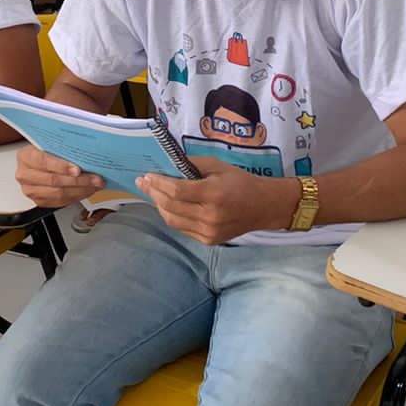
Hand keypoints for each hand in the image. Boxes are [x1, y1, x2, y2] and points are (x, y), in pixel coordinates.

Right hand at [15, 143, 104, 207]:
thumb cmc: (46, 150)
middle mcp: (25, 175)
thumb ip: (62, 147)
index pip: (43, 161)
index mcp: (25, 156)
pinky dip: (76, 197)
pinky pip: (60, 202)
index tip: (77, 169)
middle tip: (94, 178)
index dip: (61, 166)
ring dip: (80, 190)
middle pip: (53, 180)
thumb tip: (85, 150)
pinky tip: (86, 190)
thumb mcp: (50, 143)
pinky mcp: (39, 201)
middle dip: (77, 181)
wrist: (38, 161)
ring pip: (58, 194)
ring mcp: (30, 190)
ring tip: (94, 185)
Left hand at [136, 157, 293, 245]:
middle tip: (142, 183)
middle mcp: (210, 216)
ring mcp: (209, 232)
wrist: (263, 207)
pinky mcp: (208, 241)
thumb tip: (167, 165)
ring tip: (152, 193)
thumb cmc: (240, 182)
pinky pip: (182, 229)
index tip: (146, 176)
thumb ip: (192, 165)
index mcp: (214, 194)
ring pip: (172, 220)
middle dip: (153, 193)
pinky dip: (172, 216)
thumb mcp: (218, 166)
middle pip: (171, 206)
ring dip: (159, 206)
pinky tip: (168, 206)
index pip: (176, 191)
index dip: (158, 184)